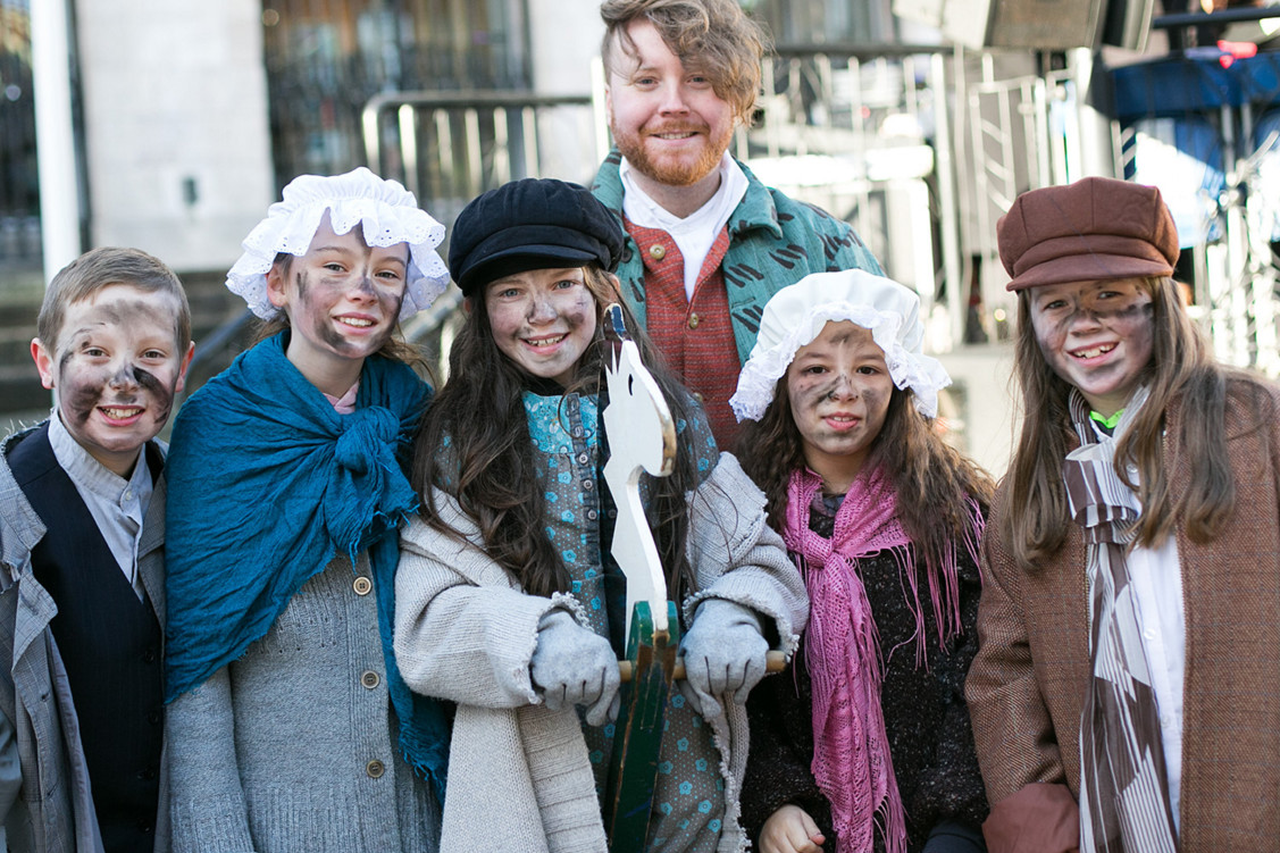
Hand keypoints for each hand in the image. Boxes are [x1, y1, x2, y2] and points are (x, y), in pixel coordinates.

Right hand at [529, 609, 620, 725]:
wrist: (549, 631)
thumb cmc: (578, 650)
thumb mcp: (598, 659)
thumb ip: (608, 687)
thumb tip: (611, 718)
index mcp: (604, 652)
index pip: (611, 685)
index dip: (605, 704)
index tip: (597, 717)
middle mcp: (589, 659)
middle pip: (591, 695)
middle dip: (583, 696)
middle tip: (574, 682)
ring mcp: (569, 668)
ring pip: (573, 700)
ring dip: (567, 698)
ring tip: (563, 680)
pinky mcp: (550, 676)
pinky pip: (556, 702)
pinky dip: (554, 700)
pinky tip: (552, 686)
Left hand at [677, 598, 767, 718]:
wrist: (725, 616)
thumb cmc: (703, 646)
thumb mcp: (688, 660)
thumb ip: (691, 691)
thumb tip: (709, 714)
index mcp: (698, 644)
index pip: (699, 679)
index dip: (701, 693)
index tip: (704, 693)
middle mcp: (719, 643)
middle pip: (717, 683)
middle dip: (715, 689)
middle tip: (716, 682)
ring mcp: (740, 645)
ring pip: (735, 683)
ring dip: (730, 688)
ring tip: (726, 680)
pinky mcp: (757, 648)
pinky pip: (753, 679)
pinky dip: (745, 690)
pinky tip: (739, 691)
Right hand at [759, 804, 824, 852]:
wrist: (770, 815)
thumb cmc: (790, 817)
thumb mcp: (805, 818)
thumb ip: (814, 831)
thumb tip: (820, 840)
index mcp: (788, 824)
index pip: (804, 846)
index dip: (815, 849)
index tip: (818, 848)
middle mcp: (776, 835)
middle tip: (811, 851)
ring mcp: (768, 845)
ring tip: (802, 851)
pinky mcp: (764, 852)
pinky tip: (793, 852)